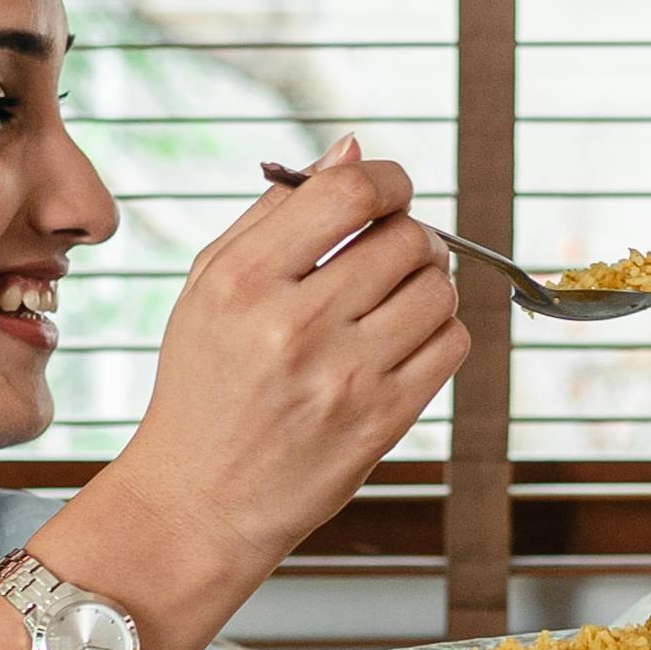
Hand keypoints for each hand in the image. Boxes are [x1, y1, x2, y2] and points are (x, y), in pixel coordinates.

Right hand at [92, 140, 468, 591]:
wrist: (199, 500)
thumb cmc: (203, 384)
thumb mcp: (210, 287)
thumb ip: (277, 212)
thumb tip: (353, 149)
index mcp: (245, 281)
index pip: (350, 193)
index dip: (388, 180)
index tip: (388, 192)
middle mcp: (295, 326)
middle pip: (405, 239)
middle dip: (410, 235)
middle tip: (392, 252)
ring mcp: (344, 378)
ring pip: (438, 291)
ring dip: (429, 284)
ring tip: (395, 299)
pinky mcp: (381, 422)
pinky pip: (451, 346)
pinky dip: (440, 333)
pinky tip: (404, 341)